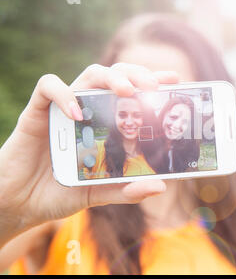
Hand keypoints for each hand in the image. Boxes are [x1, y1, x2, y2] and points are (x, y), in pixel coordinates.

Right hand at [0, 63, 178, 247]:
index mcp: (103, 124)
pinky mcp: (36, 113)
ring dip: (110, 78)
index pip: (131, 93)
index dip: (150, 80)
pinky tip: (77, 113)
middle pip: (115, 76)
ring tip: (127, 93)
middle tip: (154, 86)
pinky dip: (64, 94)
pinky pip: (48, 88)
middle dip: (136, 74)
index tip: (173, 79)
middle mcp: (87, 111)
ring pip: (89, 75)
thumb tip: (160, 186)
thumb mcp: (98, 193)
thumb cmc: (59, 192)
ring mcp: (63, 109)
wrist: (20, 204)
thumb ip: (126, 189)